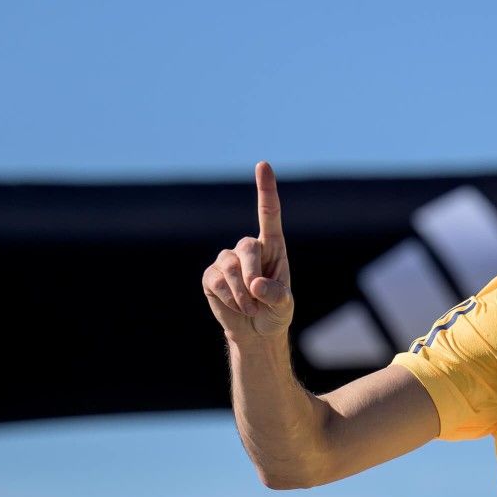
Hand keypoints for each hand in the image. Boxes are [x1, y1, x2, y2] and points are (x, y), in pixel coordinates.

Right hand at [203, 161, 294, 339]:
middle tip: (258, 299)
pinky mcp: (211, 275)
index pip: (269, 213)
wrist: (256, 332)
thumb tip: (255, 283)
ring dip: (242, 293)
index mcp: (273, 247)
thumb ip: (276, 294)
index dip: (265, 189)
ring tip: (251, 308)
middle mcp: (249, 248)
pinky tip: (238, 308)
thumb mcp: (284, 305)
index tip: (263, 164)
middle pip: (247, 247)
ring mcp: (227, 260)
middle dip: (253, 274)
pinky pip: (216, 281)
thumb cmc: (275, 312)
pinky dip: (230, 299)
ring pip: (229, 266)